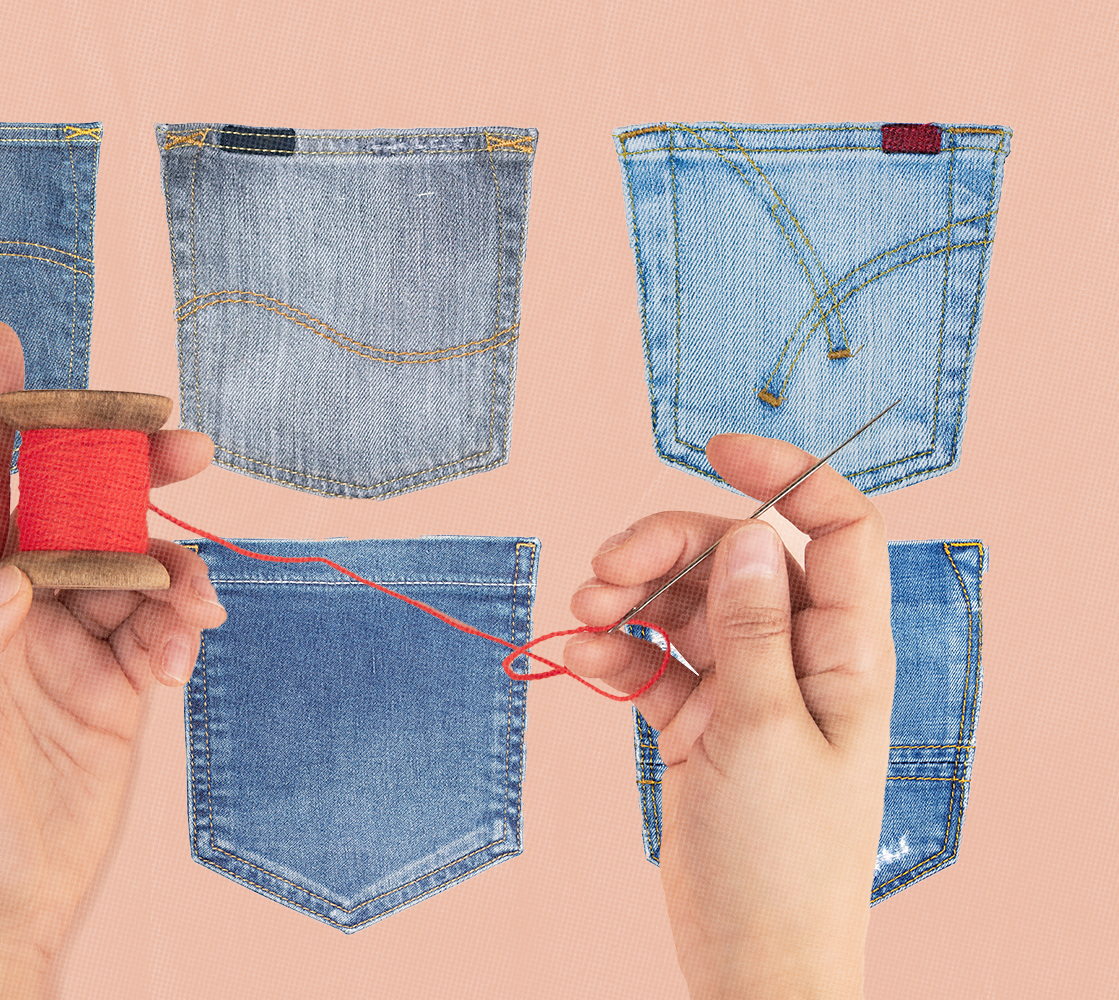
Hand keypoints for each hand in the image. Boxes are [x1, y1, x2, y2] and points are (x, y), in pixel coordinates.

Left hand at [0, 322, 225, 998]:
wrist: (3, 911)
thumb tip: (12, 576)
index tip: (6, 343)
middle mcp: (22, 609)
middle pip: (79, 509)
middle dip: (127, 469)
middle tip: (186, 444)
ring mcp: (77, 644)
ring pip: (137, 565)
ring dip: (175, 566)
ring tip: (195, 605)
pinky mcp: (124, 685)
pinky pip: (166, 628)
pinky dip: (187, 625)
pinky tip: (189, 651)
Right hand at [565, 434, 894, 999]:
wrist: (750, 957)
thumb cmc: (783, 859)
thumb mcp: (766, 733)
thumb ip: (751, 631)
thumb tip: (751, 535)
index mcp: (841, 651)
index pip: (835, 530)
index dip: (787, 476)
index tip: (716, 446)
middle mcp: (793, 657)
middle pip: (734, 558)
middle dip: (666, 549)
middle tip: (606, 570)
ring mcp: (741, 688)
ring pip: (683, 602)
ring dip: (630, 596)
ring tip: (584, 612)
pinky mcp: (695, 720)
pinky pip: (651, 659)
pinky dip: (616, 651)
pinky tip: (585, 658)